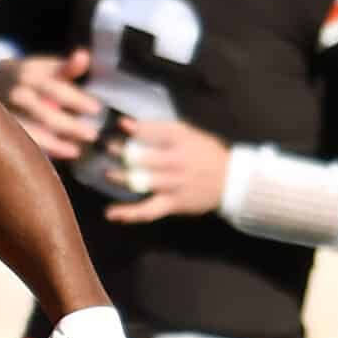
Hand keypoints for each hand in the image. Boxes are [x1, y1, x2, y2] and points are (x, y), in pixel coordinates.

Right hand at [0, 49, 104, 159]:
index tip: (96, 109)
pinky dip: (44, 149)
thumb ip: (66, 67)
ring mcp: (3, 114)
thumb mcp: (43, 69)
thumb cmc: (26, 78)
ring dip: (56, 143)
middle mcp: (14, 94)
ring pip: (32, 132)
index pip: (55, 88)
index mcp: (27, 74)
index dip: (77, 99)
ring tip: (77, 150)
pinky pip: (23, 144)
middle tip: (93, 134)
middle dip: (70, 125)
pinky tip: (63, 153)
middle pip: (45, 114)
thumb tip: (84, 55)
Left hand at [102, 118, 231, 223]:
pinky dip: (129, 214)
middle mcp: (176, 162)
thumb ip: (160, 129)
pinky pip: (147, 211)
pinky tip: (111, 214)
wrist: (232, 181)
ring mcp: (173, 185)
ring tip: (107, 173)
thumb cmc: (207, 154)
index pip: (155, 131)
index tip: (120, 124)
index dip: (135, 128)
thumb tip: (128, 123)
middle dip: (122, 151)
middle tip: (105, 148)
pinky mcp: (172, 204)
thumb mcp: (190, 135)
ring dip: (121, 178)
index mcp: (182, 141)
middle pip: (143, 157)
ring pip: (141, 182)